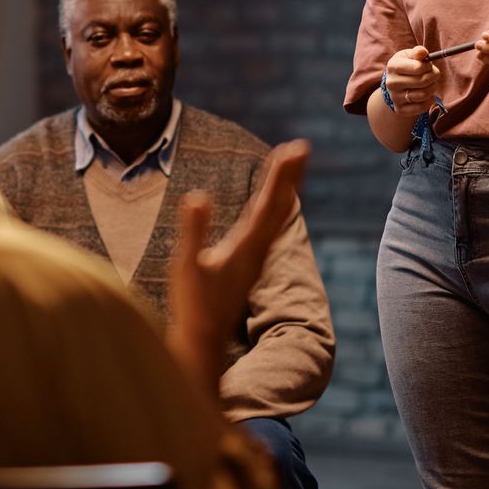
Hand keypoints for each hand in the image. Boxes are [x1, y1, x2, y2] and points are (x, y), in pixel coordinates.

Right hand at [166, 141, 309, 382]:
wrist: (204, 341)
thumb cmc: (193, 305)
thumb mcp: (188, 266)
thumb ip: (194, 231)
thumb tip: (198, 196)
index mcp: (246, 247)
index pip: (268, 204)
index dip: (280, 176)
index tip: (291, 150)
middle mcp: (258, 251)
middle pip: (279, 206)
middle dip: (289, 176)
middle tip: (301, 147)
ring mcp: (256, 258)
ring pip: (276, 217)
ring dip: (284, 189)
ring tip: (292, 165)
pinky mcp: (250, 264)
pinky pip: (268, 227)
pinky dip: (274, 207)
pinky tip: (272, 203)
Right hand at [382, 46, 441, 111]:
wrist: (395, 84)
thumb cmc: (407, 66)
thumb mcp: (410, 55)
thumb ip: (418, 52)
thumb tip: (423, 52)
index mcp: (393, 66)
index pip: (419, 68)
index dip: (429, 67)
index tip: (429, 66)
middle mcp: (391, 82)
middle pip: (423, 81)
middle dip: (434, 77)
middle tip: (434, 75)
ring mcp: (395, 97)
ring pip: (424, 94)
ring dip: (433, 89)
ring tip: (430, 84)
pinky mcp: (400, 109)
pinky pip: (421, 107)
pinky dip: (429, 101)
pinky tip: (427, 96)